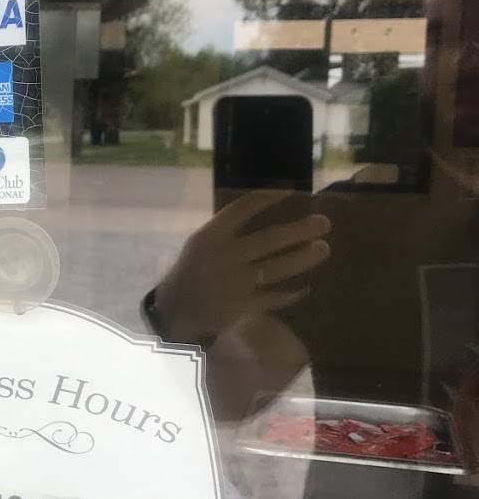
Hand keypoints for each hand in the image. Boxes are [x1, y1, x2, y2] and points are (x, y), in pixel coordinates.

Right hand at [155, 191, 330, 346]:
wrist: (175, 309)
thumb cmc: (194, 269)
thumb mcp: (201, 243)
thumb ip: (228, 229)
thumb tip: (269, 208)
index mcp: (210, 236)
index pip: (243, 208)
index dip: (269, 197)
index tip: (292, 190)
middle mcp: (222, 257)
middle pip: (268, 239)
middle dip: (300, 230)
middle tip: (324, 223)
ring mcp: (232, 283)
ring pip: (276, 268)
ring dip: (303, 258)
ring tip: (323, 248)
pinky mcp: (240, 306)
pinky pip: (273, 297)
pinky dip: (291, 293)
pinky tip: (304, 287)